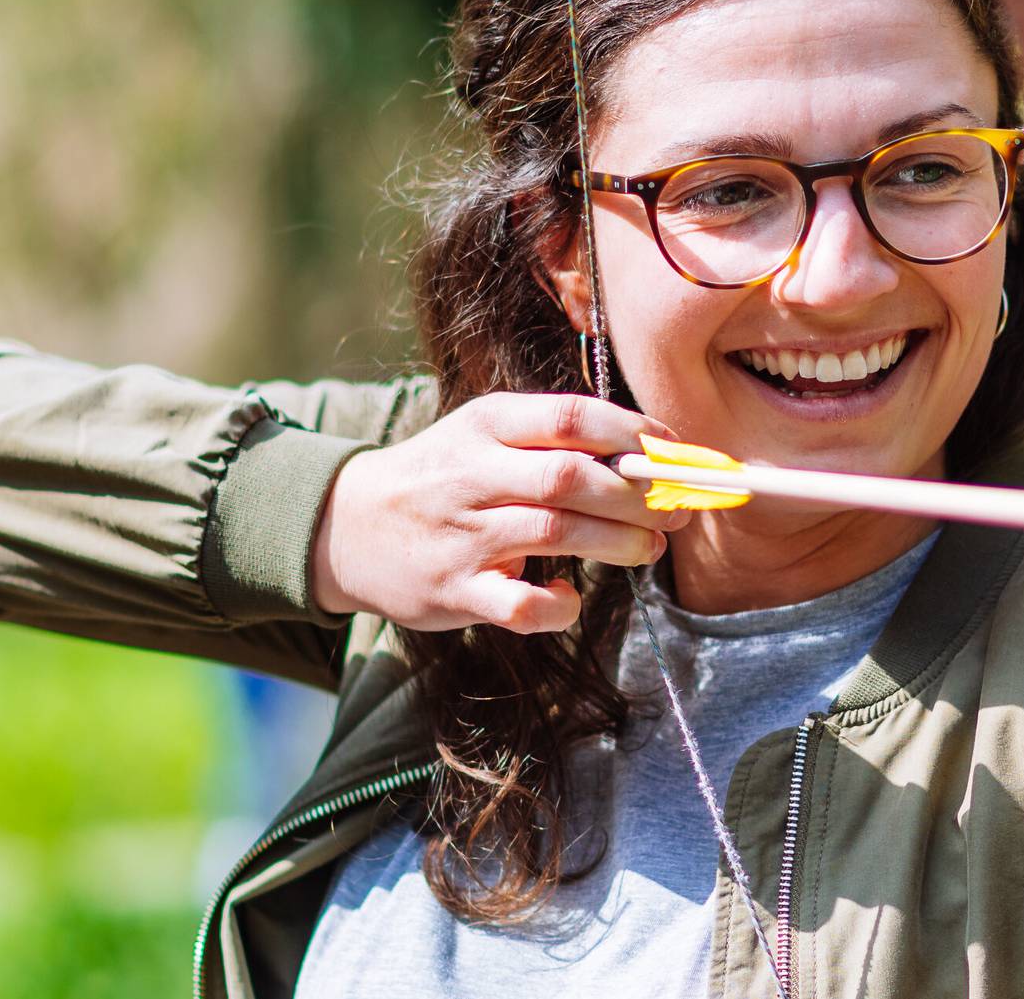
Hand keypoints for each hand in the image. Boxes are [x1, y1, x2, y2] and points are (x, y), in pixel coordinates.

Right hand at [310, 392, 684, 633]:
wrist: (346, 526)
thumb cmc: (444, 476)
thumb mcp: (486, 435)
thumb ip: (557, 440)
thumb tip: (654, 453)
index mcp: (486, 424)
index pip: (571, 417)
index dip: (633, 434)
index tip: (674, 451)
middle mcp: (473, 474)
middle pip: (572, 477)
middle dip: (639, 495)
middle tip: (677, 509)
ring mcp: (462, 536)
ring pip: (558, 534)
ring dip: (620, 543)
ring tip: (650, 548)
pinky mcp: (455, 592)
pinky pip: (520, 605)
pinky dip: (559, 604)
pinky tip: (569, 595)